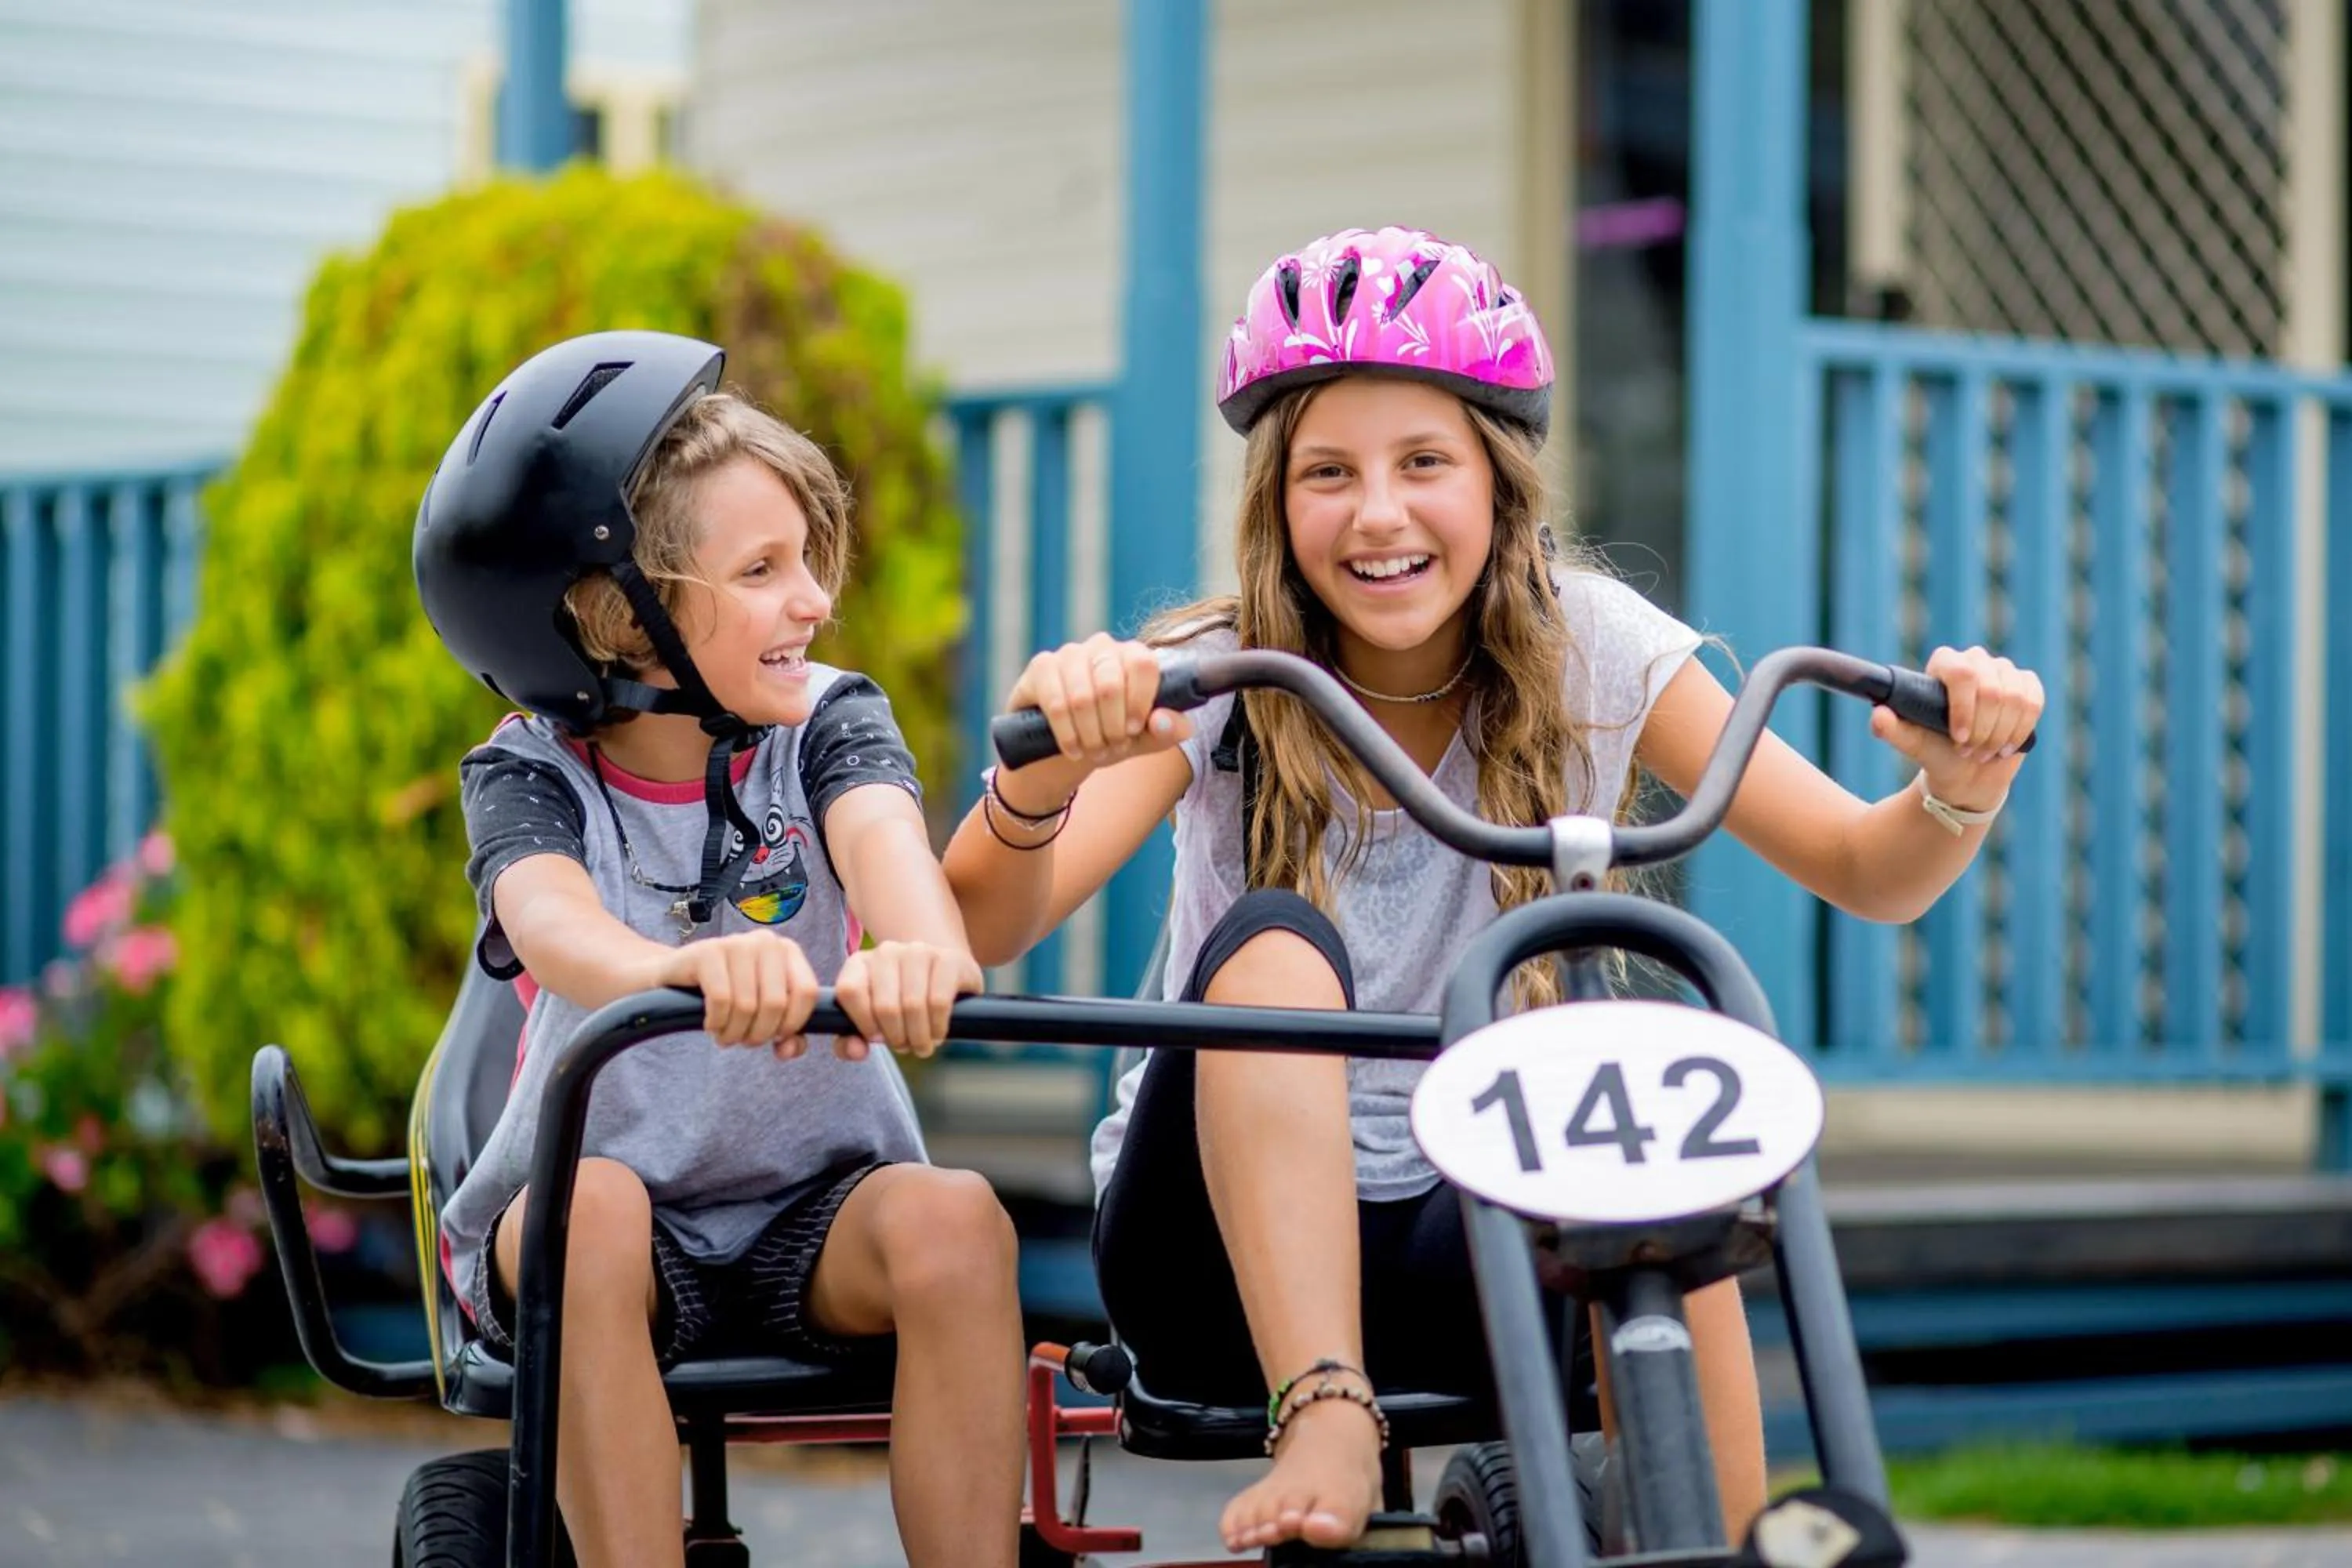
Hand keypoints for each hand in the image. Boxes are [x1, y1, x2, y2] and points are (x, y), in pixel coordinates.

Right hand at [648, 932, 819, 1056]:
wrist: (672, 981)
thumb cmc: (726, 998)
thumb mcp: (762, 1016)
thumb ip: (787, 1035)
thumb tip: (789, 1049)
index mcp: (787, 950)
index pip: (806, 992)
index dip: (791, 1024)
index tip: (774, 1037)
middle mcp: (765, 941)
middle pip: (775, 1003)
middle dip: (758, 1034)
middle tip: (741, 1039)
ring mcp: (735, 943)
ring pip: (747, 1005)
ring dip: (734, 1033)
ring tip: (724, 1034)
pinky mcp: (706, 952)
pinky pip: (721, 1000)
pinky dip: (716, 1022)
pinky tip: (710, 1023)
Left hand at [831, 941, 985, 1060]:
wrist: (943, 979)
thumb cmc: (900, 1003)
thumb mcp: (871, 1021)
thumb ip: (850, 1041)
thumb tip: (857, 1051)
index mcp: (860, 963)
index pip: (849, 990)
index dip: (863, 1023)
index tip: (877, 1037)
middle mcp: (887, 951)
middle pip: (885, 1005)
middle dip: (896, 1038)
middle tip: (905, 1047)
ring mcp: (919, 952)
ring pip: (913, 1005)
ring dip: (918, 1037)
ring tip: (922, 1045)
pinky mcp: (949, 959)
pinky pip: (939, 1001)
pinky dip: (937, 1027)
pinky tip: (938, 1034)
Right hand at [998, 633, 1193, 809]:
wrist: (1069, 745)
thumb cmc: (1114, 734)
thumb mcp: (1148, 737)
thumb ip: (1170, 729)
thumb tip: (1162, 721)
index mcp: (1134, 655)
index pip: (1143, 664)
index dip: (1140, 702)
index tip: (1134, 730)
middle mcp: (1102, 646)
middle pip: (1111, 685)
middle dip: (1112, 728)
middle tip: (1111, 748)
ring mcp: (1069, 653)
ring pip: (1082, 698)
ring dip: (1089, 735)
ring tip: (1093, 751)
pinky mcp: (1041, 667)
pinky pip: (1055, 703)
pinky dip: (1067, 734)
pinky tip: (1072, 749)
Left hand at [1868, 644, 2044, 810]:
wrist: (1967, 772)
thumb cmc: (1936, 753)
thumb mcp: (1912, 744)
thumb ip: (1891, 729)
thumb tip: (1878, 716)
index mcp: (1943, 663)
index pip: (1962, 673)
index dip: (1964, 708)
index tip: (1958, 738)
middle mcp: (1974, 659)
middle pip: (1991, 690)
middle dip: (1982, 729)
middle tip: (1968, 751)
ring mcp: (2003, 670)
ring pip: (2015, 699)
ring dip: (2000, 734)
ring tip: (1983, 752)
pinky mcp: (2027, 685)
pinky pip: (2033, 702)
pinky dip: (2020, 730)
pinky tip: (2006, 746)